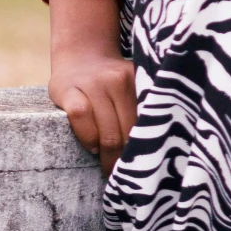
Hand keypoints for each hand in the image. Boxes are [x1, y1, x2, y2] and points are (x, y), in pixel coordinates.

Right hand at [48, 0, 136, 177]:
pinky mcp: (70, 91)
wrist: (80, 54)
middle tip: (124, 176)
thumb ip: (143, 109)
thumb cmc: (111, 82)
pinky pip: (81, 119)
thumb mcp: (132, 87)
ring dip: (106, 155)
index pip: (145, 125)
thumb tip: (159, 151)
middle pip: (125, 133)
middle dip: (124, 160)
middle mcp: (118, 80)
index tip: (146, 170)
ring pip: (105, 132)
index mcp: (138, 82)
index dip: (145, 150)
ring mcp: (93, 84)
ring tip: (107, 165)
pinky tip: (92, 146)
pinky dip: (87, 138)